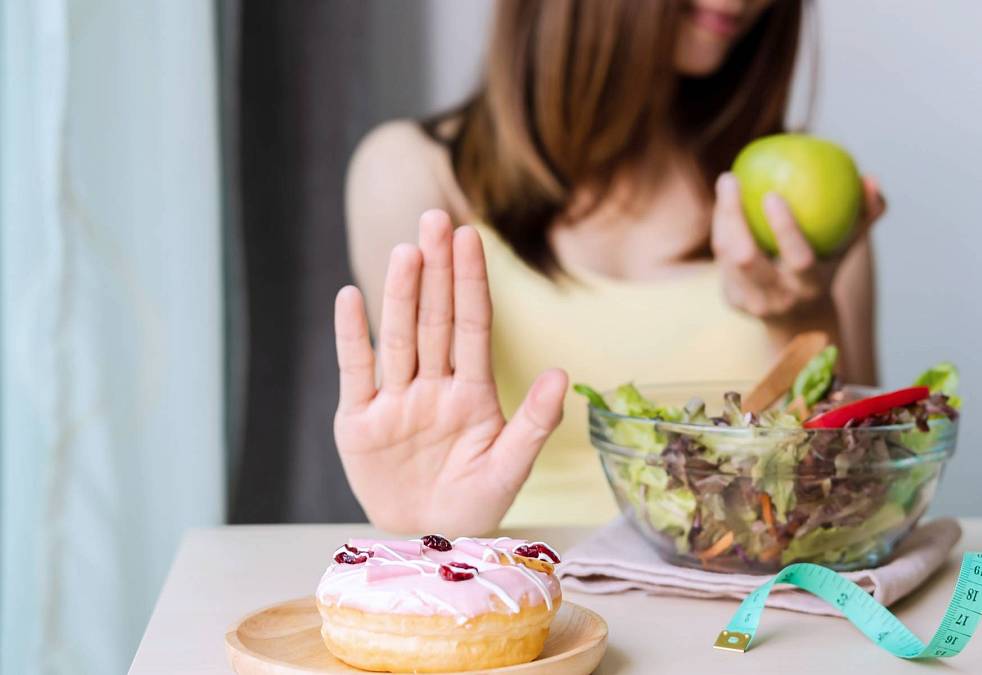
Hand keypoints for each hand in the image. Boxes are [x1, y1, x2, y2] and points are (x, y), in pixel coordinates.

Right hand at [332, 210, 566, 534]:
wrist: (428, 541)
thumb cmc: (475, 502)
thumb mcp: (511, 468)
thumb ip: (535, 422)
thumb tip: (564, 374)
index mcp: (472, 393)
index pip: (472, 326)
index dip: (471, 282)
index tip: (470, 237)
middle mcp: (433, 386)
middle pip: (434, 319)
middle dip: (437, 270)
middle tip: (435, 218)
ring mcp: (395, 400)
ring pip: (398, 337)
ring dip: (401, 295)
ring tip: (406, 251)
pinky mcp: (359, 421)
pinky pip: (356, 371)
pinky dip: (352, 336)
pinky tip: (351, 297)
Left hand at [711, 172, 885, 319]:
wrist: (800, 323)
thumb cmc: (828, 269)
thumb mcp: (849, 248)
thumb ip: (865, 215)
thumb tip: (871, 179)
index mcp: (809, 287)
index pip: (798, 259)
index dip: (784, 229)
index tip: (772, 194)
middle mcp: (778, 298)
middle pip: (746, 258)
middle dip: (734, 216)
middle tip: (732, 178)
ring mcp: (752, 302)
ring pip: (727, 256)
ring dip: (722, 217)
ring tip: (728, 181)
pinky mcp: (732, 301)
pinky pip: (721, 259)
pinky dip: (721, 228)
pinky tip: (725, 201)